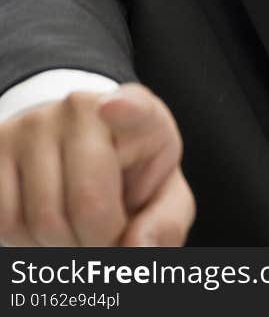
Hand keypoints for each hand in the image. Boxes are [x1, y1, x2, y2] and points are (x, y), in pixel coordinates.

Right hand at [0, 83, 194, 245]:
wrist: (82, 156)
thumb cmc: (131, 179)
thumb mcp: (163, 196)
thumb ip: (165, 223)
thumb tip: (140, 248)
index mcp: (141, 115)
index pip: (135, 107)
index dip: (125, 108)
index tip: (113, 108)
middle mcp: (82, 109)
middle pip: (87, 203)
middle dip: (100, 243)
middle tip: (108, 241)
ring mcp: (32, 125)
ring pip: (42, 221)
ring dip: (62, 248)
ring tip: (80, 232)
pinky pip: (4, 221)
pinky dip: (27, 242)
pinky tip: (48, 228)